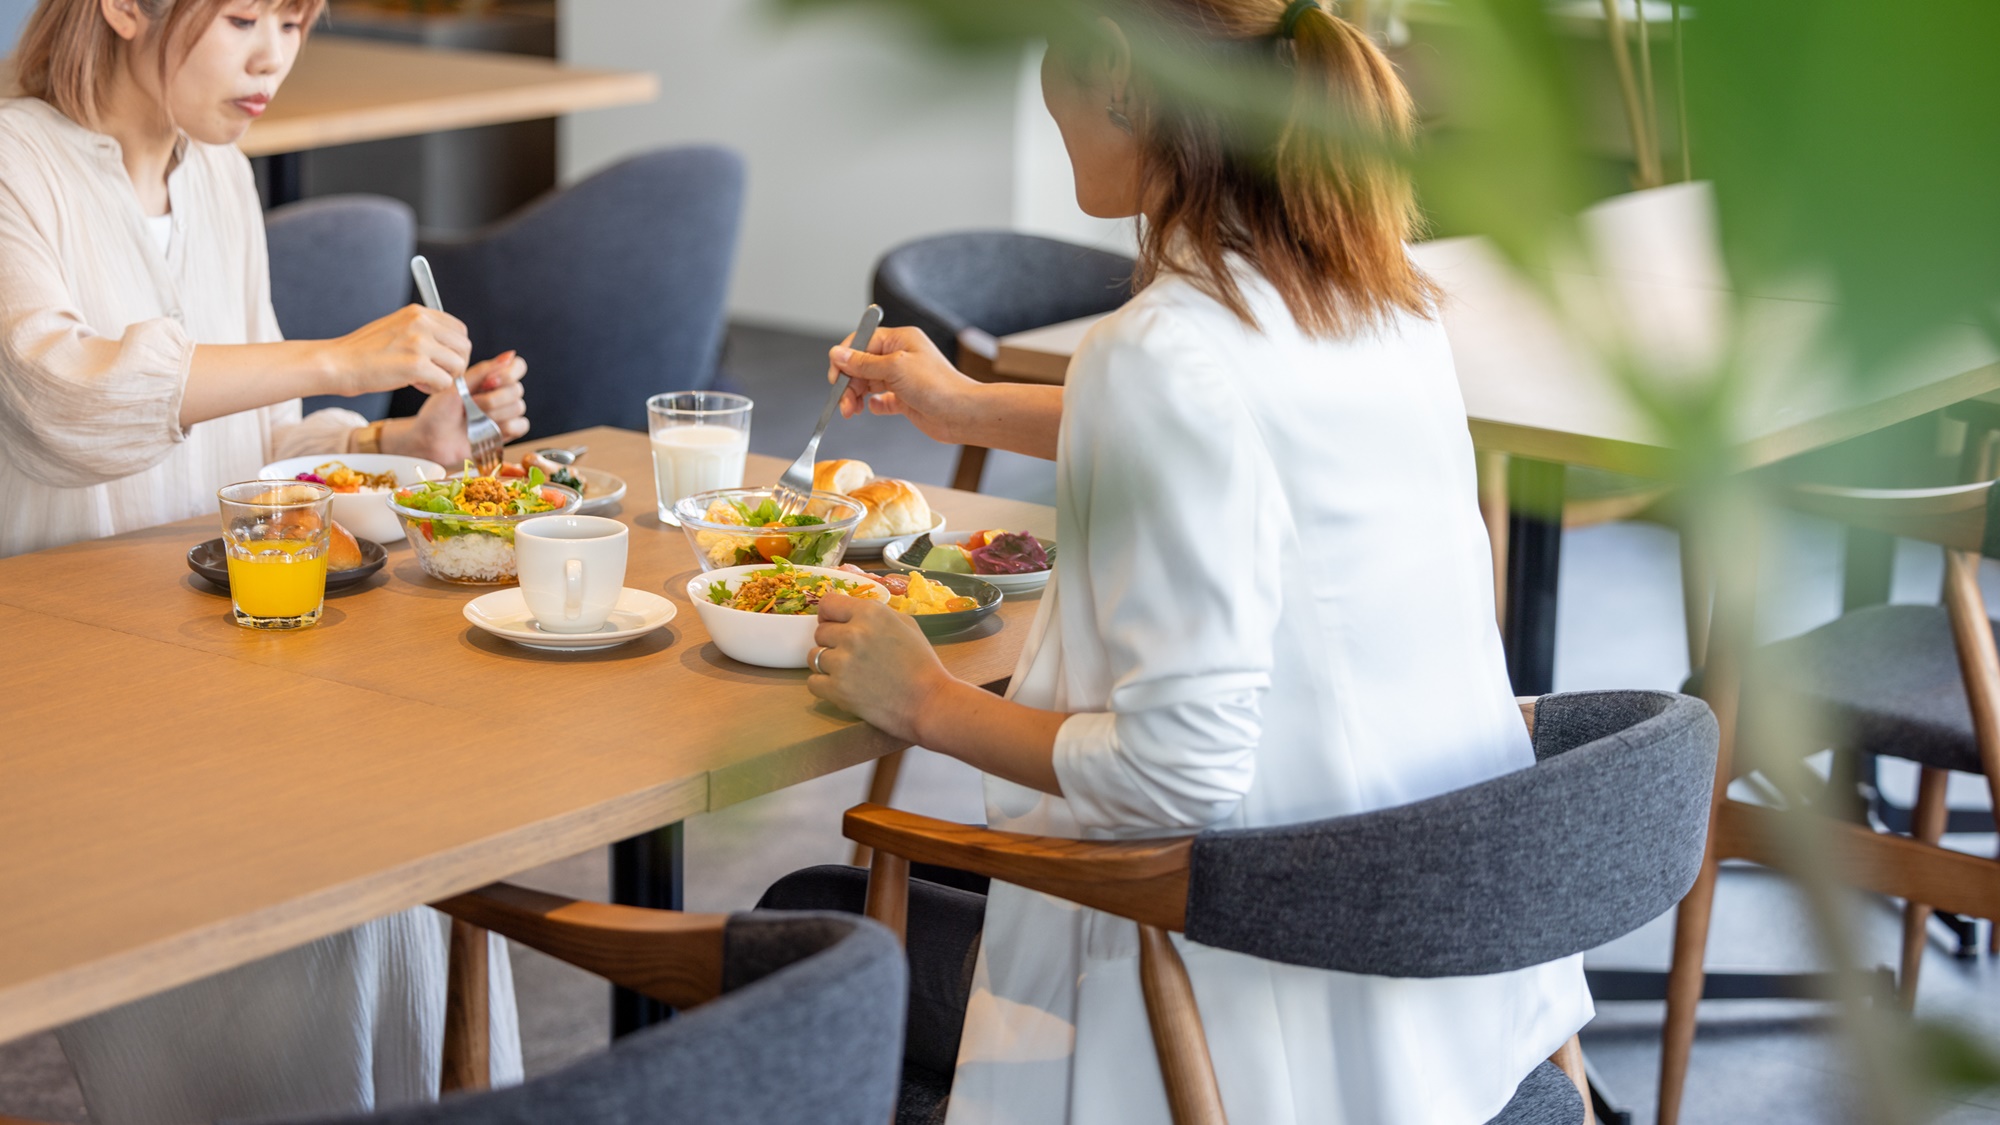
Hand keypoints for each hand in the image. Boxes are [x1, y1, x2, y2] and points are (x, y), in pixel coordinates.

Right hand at [326, 305, 470, 396]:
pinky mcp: (416, 365)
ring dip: (445, 377)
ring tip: (422, 379)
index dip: (454, 349)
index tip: (439, 360)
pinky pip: (445, 382)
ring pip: (458, 365)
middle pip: (464, 347)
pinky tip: (415, 385)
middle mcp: (421, 322)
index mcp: (418, 312)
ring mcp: (419, 342)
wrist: (337, 363)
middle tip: (434, 373)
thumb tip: (451, 345)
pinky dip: (433, 389)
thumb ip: (423, 331)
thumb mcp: (397, 328)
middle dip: (454, 365)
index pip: (459, 329)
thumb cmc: (365, 351)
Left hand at [386, 352, 529, 464]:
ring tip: (474, 419)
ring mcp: (504, 414)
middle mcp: (499, 394)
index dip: (509, 373)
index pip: (518, 367)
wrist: (430, 440)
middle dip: (494, 398)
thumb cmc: (438, 411)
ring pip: (518, 407)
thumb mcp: (457, 386)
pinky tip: (488, 430)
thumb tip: (511, 354)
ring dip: (495, 413)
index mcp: (489, 379)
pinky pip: (522, 425)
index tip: (489, 382)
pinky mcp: (506, 433)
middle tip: (472, 404)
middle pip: (517, 389)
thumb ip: (484, 370)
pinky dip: (507, 426)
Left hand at [808, 594, 953, 739]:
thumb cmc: (922, 664)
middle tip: (852, 655)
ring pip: (814, 656)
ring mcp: (842, 662)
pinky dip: (824, 686)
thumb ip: (875, 615)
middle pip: (820, 631)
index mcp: (871, 613)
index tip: (836, 625)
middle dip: (832, 641)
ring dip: (827, 664)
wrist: (928, 702)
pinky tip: (843, 687)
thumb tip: (851, 613)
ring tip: (849, 673)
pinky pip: (813, 682)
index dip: (829, 615)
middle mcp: (853, 633)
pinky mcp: (836, 689)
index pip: (828, 603)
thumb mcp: (906, 625)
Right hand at [828, 325, 976, 443]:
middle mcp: (900, 357)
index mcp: (899, 340)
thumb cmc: (937, 386)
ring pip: (868, 384)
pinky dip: (873, 405)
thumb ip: (863, 362)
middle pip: (861, 365)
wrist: (962, 414)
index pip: (862, 342)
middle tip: (843, 402)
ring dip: (855, 397)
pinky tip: (874, 408)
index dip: (845, 359)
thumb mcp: (894, 368)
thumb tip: (837, 354)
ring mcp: (902, 378)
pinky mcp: (905, 399)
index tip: (836, 377)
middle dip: (848, 383)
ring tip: (851, 412)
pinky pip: (881, 400)